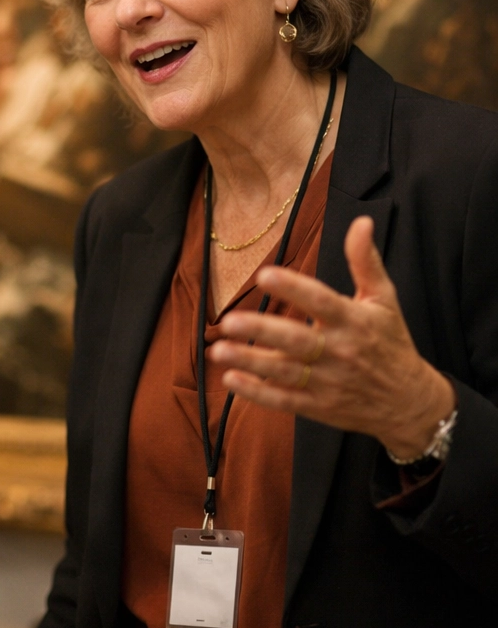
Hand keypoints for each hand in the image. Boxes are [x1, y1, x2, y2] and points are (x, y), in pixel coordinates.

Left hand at [209, 216, 455, 457]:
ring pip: (285, 372)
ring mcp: (328, 382)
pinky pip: (285, 400)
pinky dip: (258, 393)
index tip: (264, 275)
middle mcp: (339, 352)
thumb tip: (362, 222)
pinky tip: (230, 379)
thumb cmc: (390, 342)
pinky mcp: (319, 406)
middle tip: (228, 320)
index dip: (294, 289)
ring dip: (250, 361)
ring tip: (217, 349)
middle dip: (262, 331)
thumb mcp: (384, 299)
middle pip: (297, 341)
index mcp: (354, 321)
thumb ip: (366, 261)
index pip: (321, 302)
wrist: (411, 402)